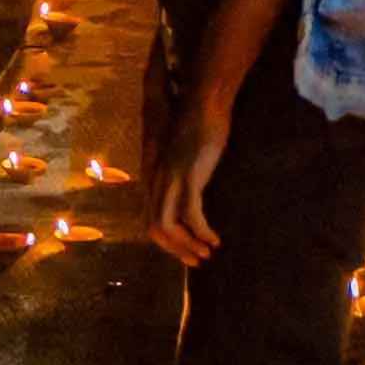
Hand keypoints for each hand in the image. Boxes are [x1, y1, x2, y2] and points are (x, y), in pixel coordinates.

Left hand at [149, 87, 238, 266]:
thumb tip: (192, 195)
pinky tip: (215, 239)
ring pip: (167, 226)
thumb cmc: (199, 127)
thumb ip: (183, 176)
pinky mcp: (188, 176)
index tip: (186, 252)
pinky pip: (191, 215)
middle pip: (154, 228)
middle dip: (175, 250)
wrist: (204, 103)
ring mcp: (170, 178)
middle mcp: (157, 180)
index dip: (166, 241)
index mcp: (154, 177)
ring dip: (186, 246)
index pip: (150, 219)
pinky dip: (202, 232)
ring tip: (206, 253)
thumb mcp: (185, 157)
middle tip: (196, 261)